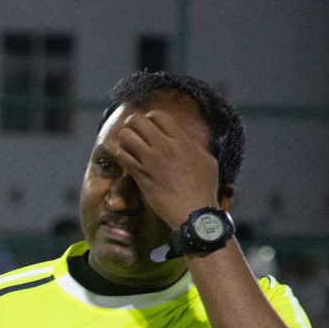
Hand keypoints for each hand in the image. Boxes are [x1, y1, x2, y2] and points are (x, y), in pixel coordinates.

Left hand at [114, 110, 220, 228]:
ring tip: (129, 145)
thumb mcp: (206, 160)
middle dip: (132, 123)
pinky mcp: (139, 176)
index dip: (151, 117)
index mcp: (181, 140)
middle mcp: (164, 147)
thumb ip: (191, 145)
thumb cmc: (204, 188)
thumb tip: (182, 138)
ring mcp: (149, 161)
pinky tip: (128, 160)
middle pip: (137, 121)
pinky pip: (122, 156)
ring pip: (125, 137)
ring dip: (125, 139)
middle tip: (134, 131)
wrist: (193, 212)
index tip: (151, 126)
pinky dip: (122, 155)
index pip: (158, 115)